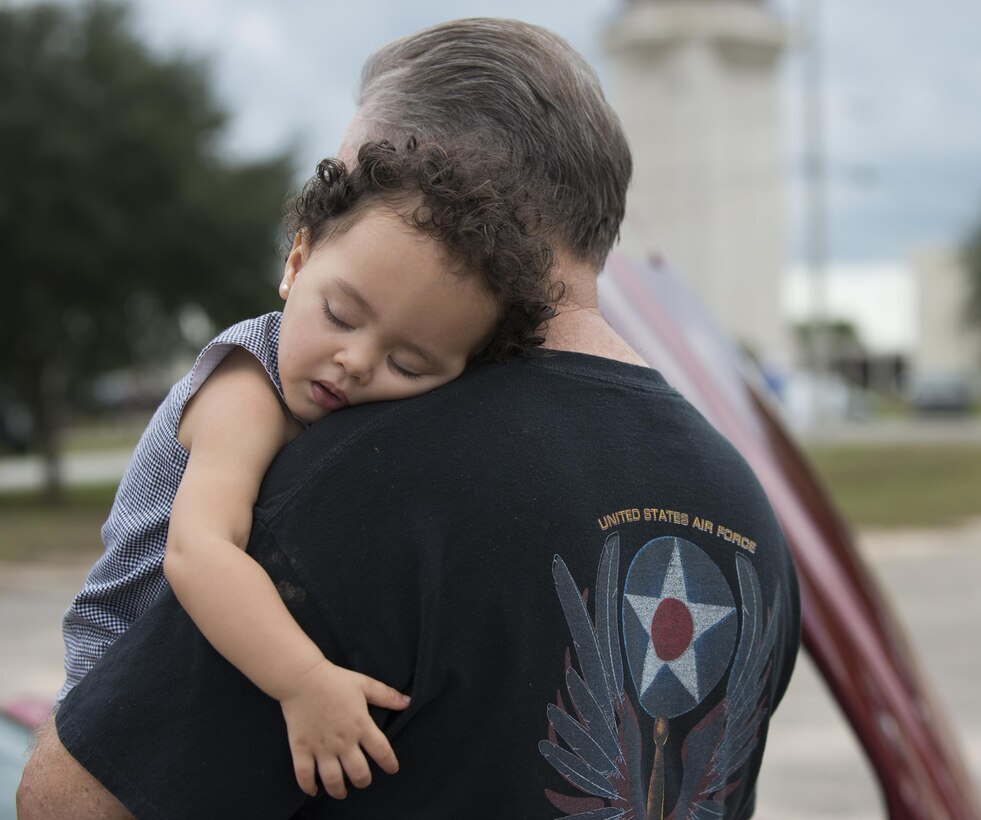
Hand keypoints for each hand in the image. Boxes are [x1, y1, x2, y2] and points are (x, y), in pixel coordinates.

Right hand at [279, 658, 409, 798]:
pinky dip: (308, 787)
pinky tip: (314, 790)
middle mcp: (343, 741)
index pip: (382, 752)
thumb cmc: (335, 680)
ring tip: (341, 791)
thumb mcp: (365, 684)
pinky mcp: (301, 748)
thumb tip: (407, 702)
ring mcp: (322, 747)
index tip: (392, 769)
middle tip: (362, 780)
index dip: (390, 763)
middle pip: (359, 773)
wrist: (303, 678)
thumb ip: (386, 695)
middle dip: (363, 781)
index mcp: (361, 725)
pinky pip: (304, 775)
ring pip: (333, 780)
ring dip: (339, 790)